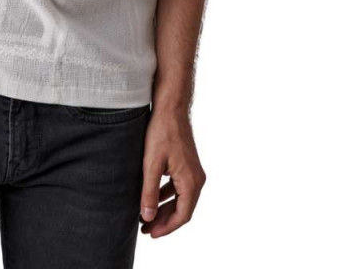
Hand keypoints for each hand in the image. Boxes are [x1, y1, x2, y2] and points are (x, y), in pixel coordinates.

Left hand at [139, 107, 206, 238]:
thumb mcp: (151, 164)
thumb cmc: (161, 133)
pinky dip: (167, 195)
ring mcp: (193, 171)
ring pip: (180, 199)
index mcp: (191, 181)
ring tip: (146, 216)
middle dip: (164, 220)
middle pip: (182, 209)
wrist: (171, 107)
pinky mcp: (187, 164)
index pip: (182, 215)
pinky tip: (153, 197)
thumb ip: (149, 192)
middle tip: (145, 229)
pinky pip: (179, 187)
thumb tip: (148, 218)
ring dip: (165, 208)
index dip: (166, 227)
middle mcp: (197, 178)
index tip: (150, 234)